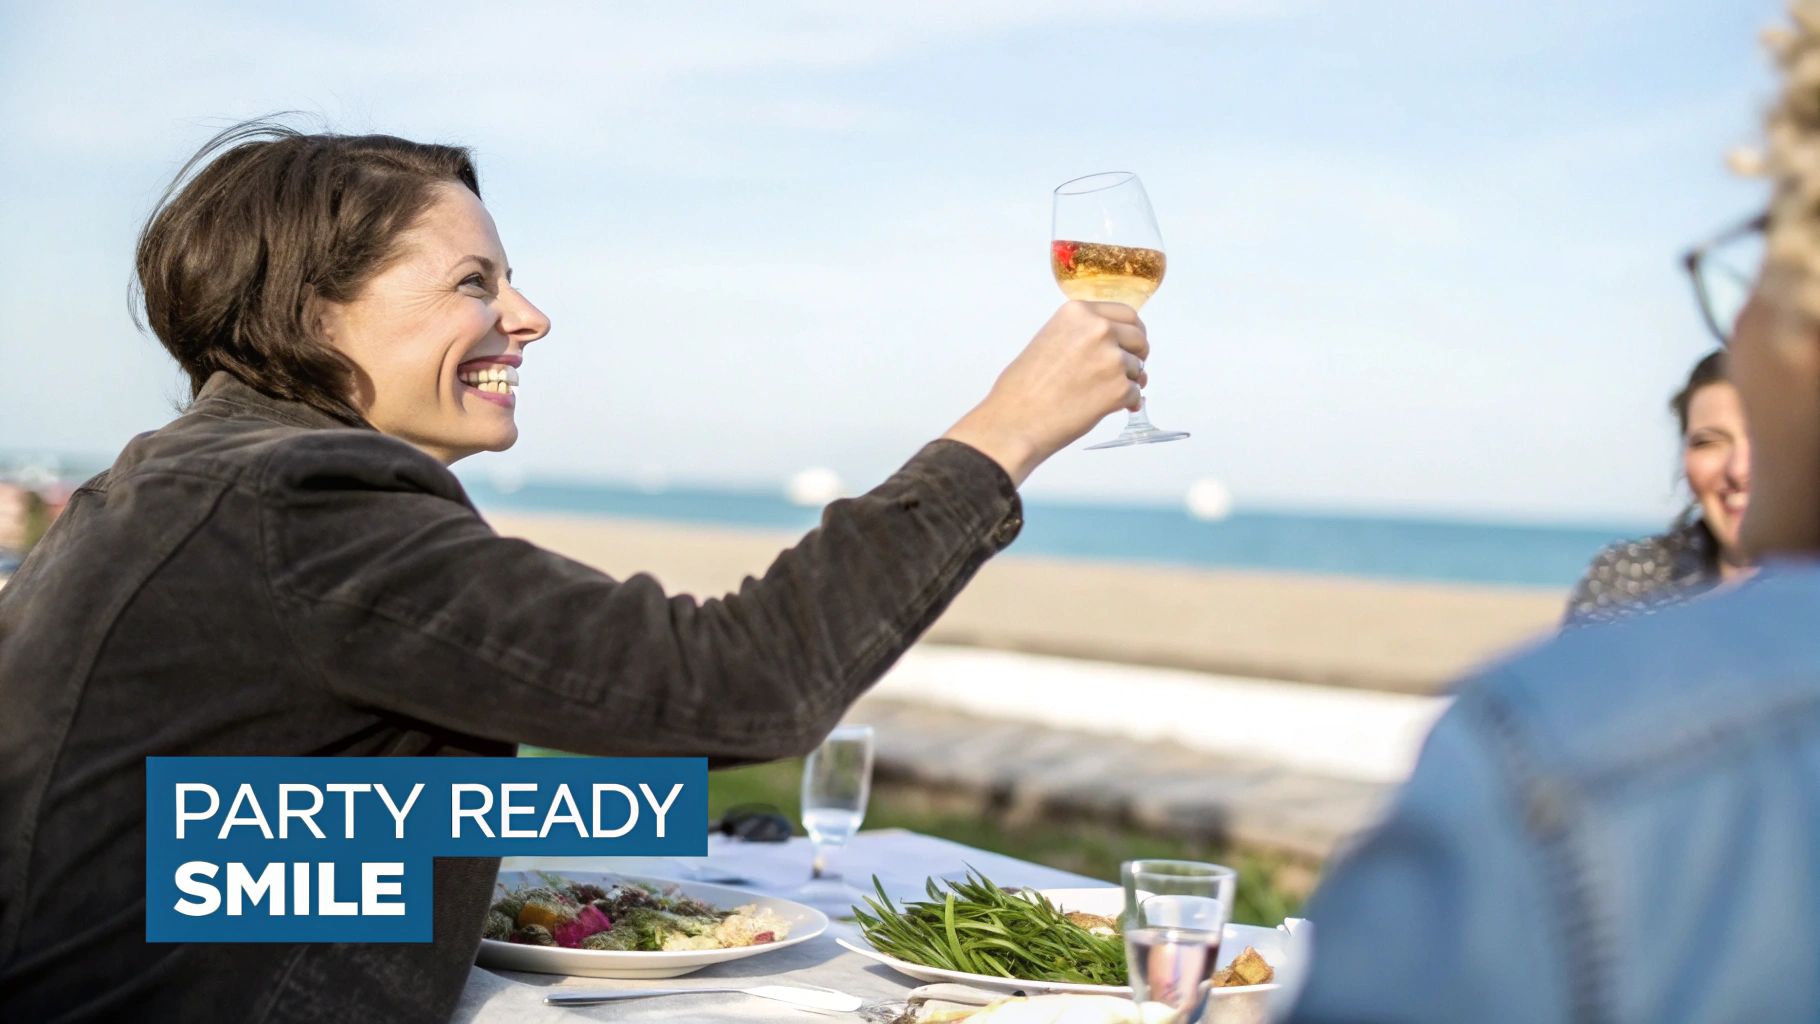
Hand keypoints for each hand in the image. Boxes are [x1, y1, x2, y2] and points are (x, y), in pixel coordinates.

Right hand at [942, 300, 1149, 484]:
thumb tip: (1111, 345)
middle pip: (1139, 339)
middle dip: (1136, 355)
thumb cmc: (1022, 388)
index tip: (1129, 344)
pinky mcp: (1118, 389)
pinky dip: (1127, 404)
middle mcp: (1099, 329)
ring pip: (1138, 369)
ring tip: (1100, 395)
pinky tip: (1106, 408)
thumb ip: (1080, 334)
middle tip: (1124, 371)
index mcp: (1079, 313)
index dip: (1131, 332)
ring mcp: (1111, 359)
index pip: (1126, 314)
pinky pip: (1136, 394)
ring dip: (1126, 382)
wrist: (1016, 421)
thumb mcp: (1048, 339)